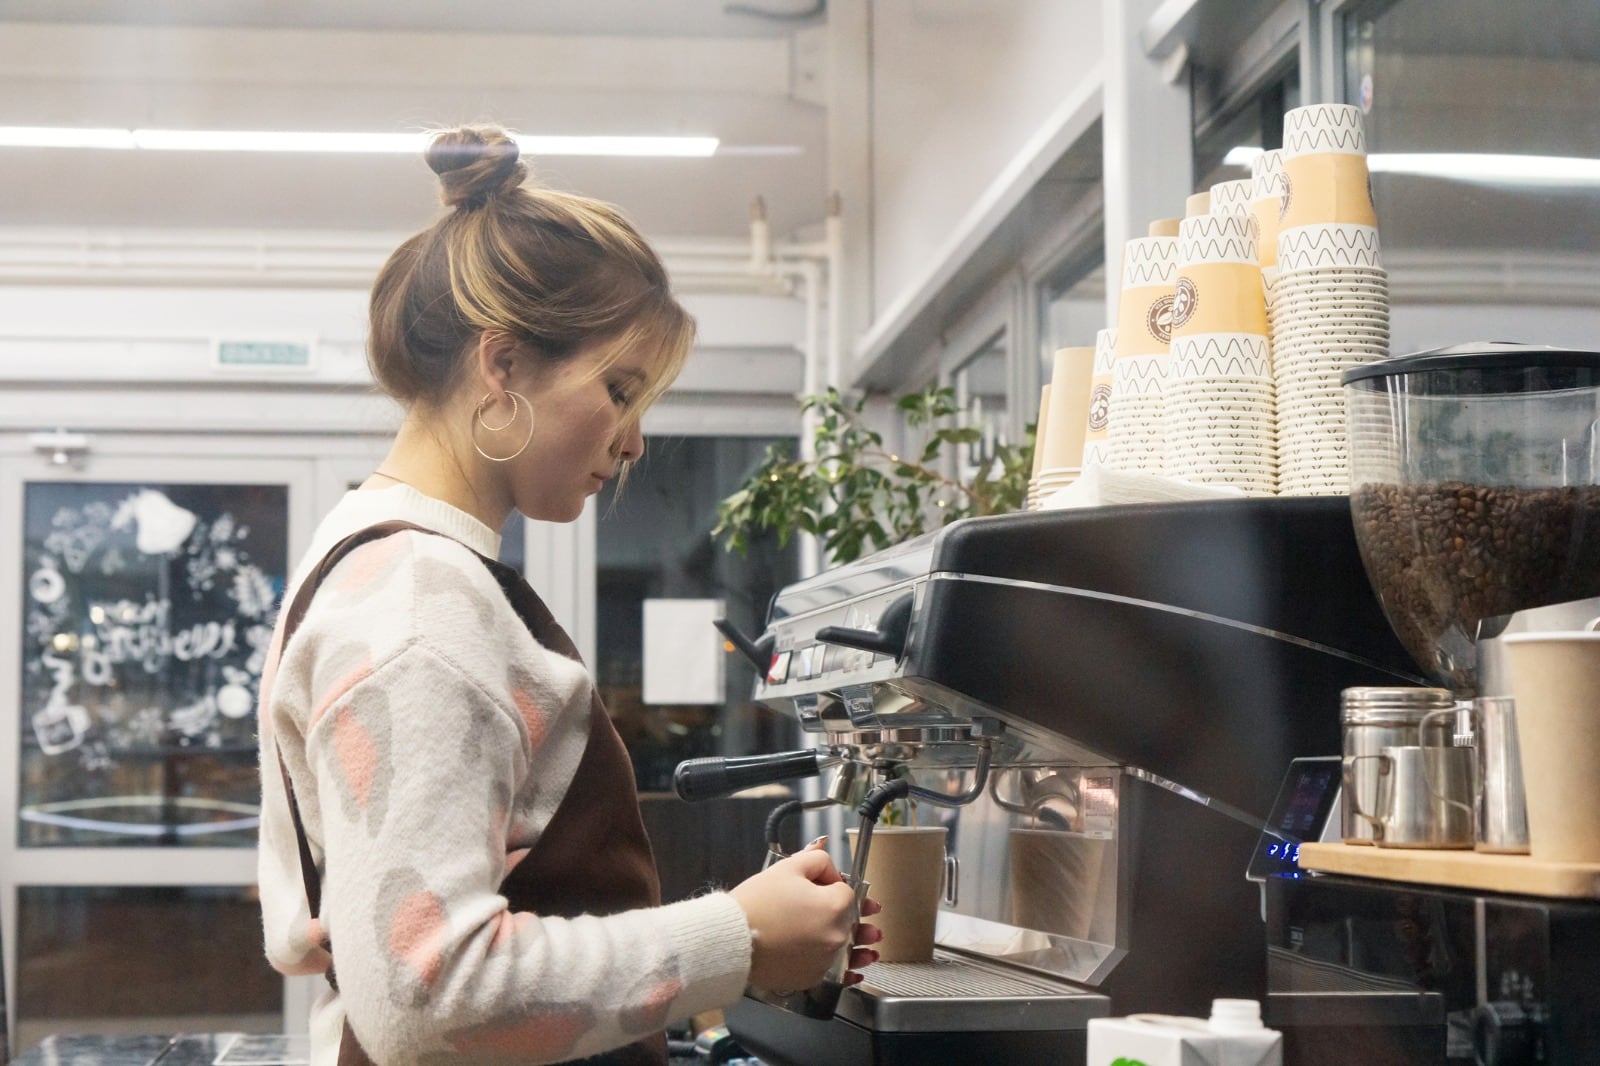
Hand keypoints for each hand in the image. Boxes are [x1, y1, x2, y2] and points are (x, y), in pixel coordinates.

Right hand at [729, 839, 882, 990]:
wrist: (732, 940)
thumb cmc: (756, 904)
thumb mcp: (786, 867)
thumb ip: (817, 859)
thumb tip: (829, 863)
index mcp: (835, 905)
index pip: (847, 891)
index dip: (833, 884)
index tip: (821, 886)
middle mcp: (836, 935)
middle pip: (850, 921)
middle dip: (855, 915)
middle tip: (870, 913)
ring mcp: (826, 960)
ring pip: (847, 949)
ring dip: (860, 948)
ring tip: (870, 950)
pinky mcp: (813, 978)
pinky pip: (834, 973)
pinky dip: (843, 971)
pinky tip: (853, 971)